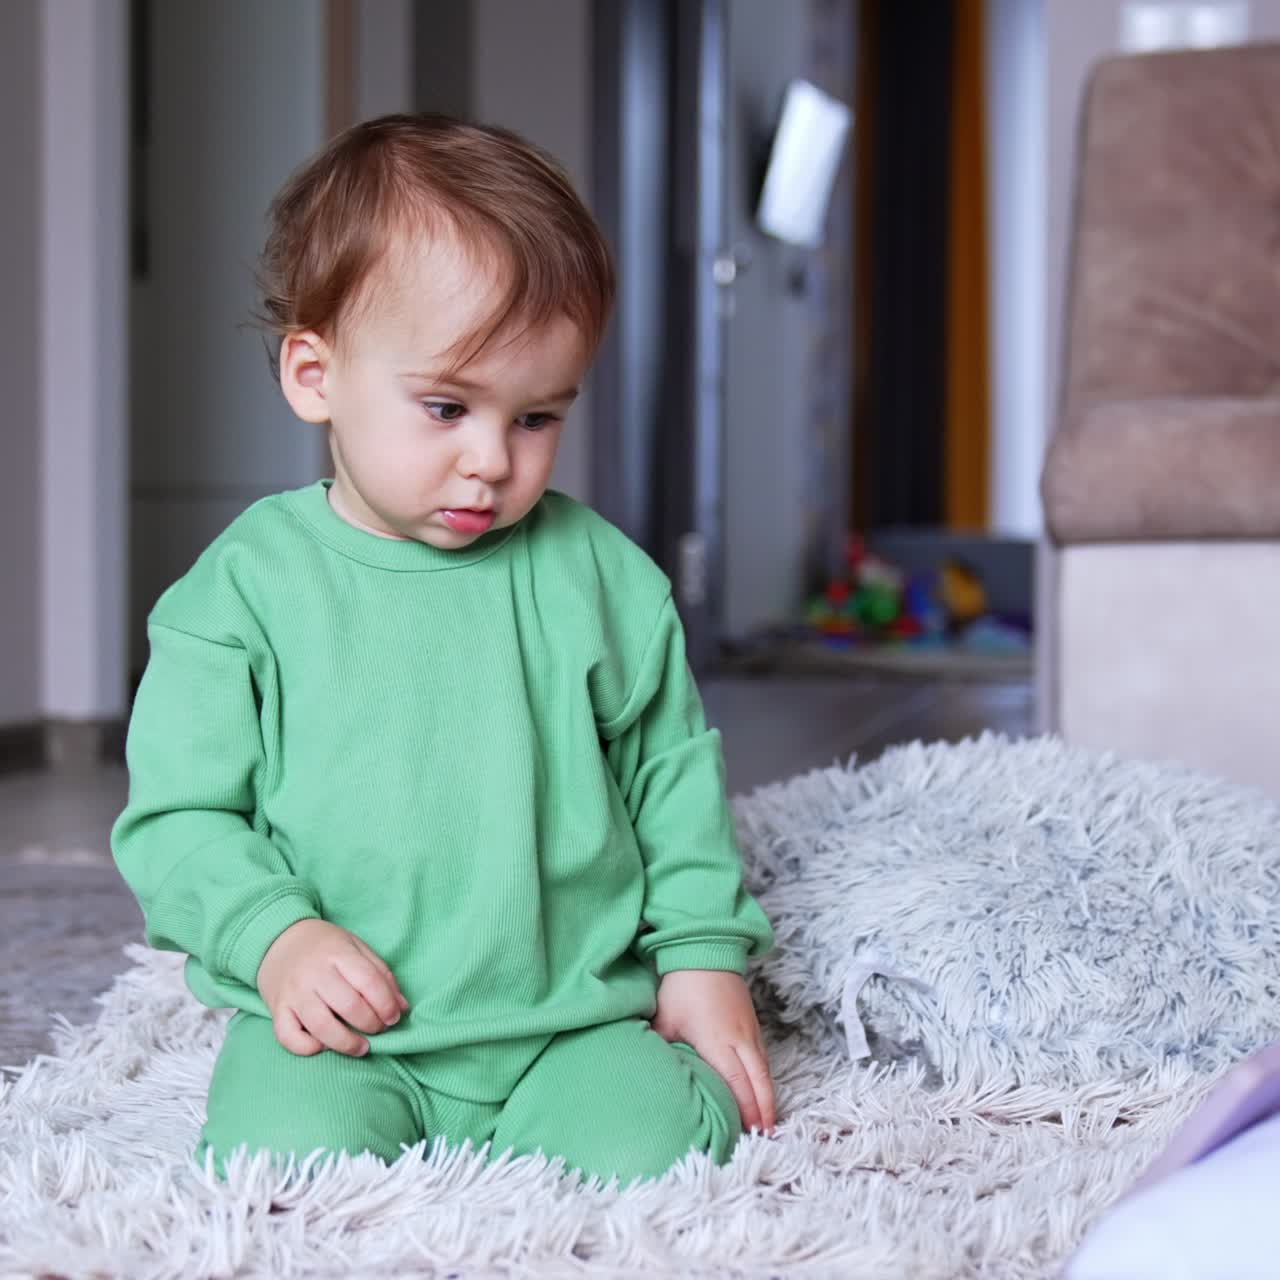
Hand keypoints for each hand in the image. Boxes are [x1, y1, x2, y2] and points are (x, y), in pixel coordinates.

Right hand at [256, 919, 409, 1056]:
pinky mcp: (277, 1010)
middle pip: (349, 1006)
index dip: (387, 1004)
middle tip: (379, 1029)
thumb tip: (402, 1007)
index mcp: (338, 954)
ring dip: (346, 1043)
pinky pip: (288, 1037)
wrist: (278, 940)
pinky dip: (307, 1047)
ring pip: (321, 1026)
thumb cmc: (325, 947)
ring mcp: (293, 993)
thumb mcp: (356, 947)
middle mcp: (314, 973)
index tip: (394, 1017)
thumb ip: (381, 974)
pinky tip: (323, 1045)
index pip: (369, 983)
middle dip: (371, 1024)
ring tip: (361, 1047)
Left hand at [651, 969, 775, 1134]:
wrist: (706, 952)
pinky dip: (765, 1078)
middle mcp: (739, 1039)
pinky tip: (763, 1091)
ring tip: (768, 1122)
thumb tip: (649, 1075)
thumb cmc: (682, 986)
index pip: (735, 1082)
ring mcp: (749, 1031)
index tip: (750, 1132)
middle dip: (763, 1110)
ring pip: (764, 1070)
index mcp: (717, 1041)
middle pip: (758, 1081)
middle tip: (766, 1136)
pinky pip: (763, 1057)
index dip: (745, 1108)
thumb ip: (660, 1050)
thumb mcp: (665, 1020)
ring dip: (767, 1096)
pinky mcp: (752, 1023)